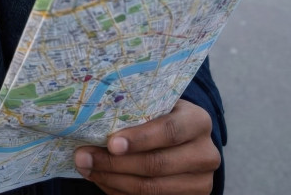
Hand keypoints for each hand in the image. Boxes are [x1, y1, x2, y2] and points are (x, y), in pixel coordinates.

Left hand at [73, 99, 219, 194]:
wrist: (185, 139)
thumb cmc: (162, 115)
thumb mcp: (157, 104)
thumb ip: (135, 109)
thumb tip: (90, 116)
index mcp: (198, 120)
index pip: (169, 131)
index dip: (140, 139)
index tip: (111, 143)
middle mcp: (206, 153)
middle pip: (157, 164)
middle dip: (115, 163)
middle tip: (84, 157)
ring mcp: (201, 182)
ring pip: (153, 188)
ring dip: (114, 180)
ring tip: (88, 169)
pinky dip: (121, 192)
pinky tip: (103, 180)